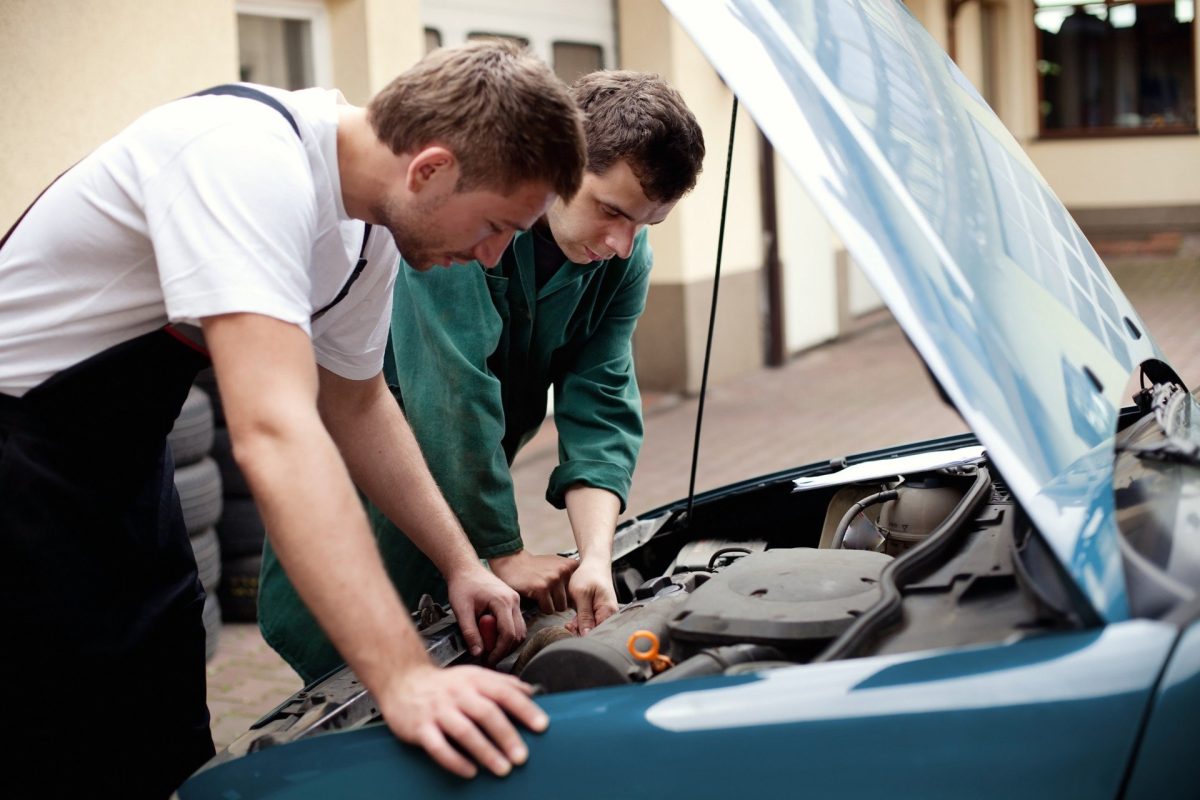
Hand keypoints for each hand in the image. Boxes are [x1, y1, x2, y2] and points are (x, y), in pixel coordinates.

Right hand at [379, 662, 548, 778]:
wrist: (402, 681)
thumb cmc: (445, 684)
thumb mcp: (474, 676)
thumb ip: (502, 684)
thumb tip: (532, 693)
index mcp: (474, 680)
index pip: (504, 692)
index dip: (524, 709)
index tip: (542, 726)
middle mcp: (457, 694)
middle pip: (486, 713)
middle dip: (507, 736)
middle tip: (522, 757)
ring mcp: (438, 711)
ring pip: (464, 731)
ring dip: (485, 752)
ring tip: (503, 769)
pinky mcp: (419, 728)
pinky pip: (438, 747)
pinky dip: (455, 761)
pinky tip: (470, 772)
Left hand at [445, 564, 525, 663]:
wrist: (465, 569)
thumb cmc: (462, 585)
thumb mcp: (461, 610)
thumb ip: (470, 632)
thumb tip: (478, 653)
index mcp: (502, 601)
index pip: (508, 634)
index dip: (499, 651)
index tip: (488, 659)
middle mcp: (514, 601)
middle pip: (518, 634)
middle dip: (504, 649)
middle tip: (488, 656)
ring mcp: (515, 601)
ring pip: (520, 630)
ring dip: (507, 642)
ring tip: (490, 646)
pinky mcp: (513, 602)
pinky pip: (516, 623)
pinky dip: (508, 633)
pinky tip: (493, 635)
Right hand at [489, 549, 578, 613]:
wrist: (513, 562)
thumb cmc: (536, 567)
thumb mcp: (557, 565)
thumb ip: (569, 577)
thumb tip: (581, 599)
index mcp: (570, 565)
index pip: (580, 590)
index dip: (570, 595)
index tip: (561, 593)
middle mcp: (564, 571)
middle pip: (571, 600)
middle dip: (560, 601)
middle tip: (549, 595)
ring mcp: (553, 579)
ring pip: (560, 606)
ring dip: (551, 605)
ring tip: (543, 596)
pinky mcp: (542, 588)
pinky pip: (548, 609)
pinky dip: (542, 607)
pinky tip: (536, 598)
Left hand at [565, 557, 617, 635]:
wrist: (594, 564)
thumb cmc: (589, 574)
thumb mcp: (582, 594)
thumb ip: (584, 616)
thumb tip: (586, 634)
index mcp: (608, 611)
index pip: (598, 632)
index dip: (584, 634)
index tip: (572, 630)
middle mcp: (609, 614)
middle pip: (595, 632)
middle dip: (580, 631)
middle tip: (569, 624)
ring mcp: (604, 614)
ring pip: (590, 628)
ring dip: (579, 626)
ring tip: (571, 620)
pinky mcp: (598, 612)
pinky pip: (590, 623)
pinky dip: (580, 622)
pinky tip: (574, 617)